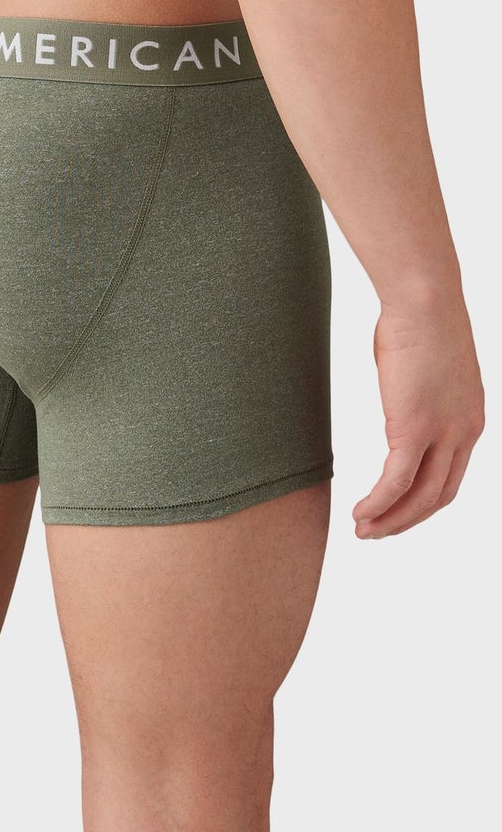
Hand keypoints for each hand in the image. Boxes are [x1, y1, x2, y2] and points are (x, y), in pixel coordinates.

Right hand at [352, 294, 484, 538]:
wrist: (425, 299)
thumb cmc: (418, 320)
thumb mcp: (425, 367)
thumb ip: (418, 394)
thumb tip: (400, 395)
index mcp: (470, 420)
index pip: (450, 477)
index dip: (422, 502)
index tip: (395, 510)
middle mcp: (464, 433)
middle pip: (439, 496)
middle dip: (406, 521)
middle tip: (376, 532)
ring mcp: (443, 433)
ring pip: (420, 497)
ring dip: (390, 520)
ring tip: (363, 530)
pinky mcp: (415, 428)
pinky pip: (396, 482)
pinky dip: (378, 504)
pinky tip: (360, 512)